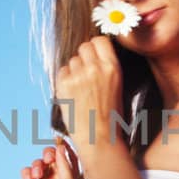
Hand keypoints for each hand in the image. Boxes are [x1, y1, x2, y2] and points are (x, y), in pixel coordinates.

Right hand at [21, 138, 80, 178]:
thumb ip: (65, 166)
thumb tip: (61, 146)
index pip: (69, 157)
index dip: (64, 147)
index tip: (60, 140)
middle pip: (53, 157)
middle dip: (48, 154)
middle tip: (48, 159)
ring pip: (39, 164)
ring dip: (37, 165)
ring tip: (38, 176)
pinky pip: (27, 173)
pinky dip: (27, 173)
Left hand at [53, 35, 124, 164]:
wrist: (98, 138)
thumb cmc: (110, 117)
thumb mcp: (117, 87)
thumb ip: (107, 68)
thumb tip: (95, 53)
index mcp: (112, 67)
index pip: (100, 40)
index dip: (96, 46)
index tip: (94, 53)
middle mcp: (95, 68)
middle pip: (84, 46)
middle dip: (84, 56)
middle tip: (85, 72)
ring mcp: (78, 75)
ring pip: (72, 60)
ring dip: (74, 70)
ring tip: (80, 88)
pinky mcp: (64, 84)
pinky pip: (62, 71)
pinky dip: (64, 80)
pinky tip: (72, 93)